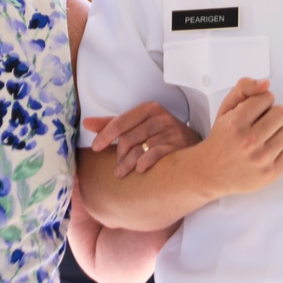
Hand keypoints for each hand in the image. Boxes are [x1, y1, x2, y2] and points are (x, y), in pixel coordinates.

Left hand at [84, 102, 198, 177]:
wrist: (196, 147)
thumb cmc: (162, 135)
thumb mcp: (139, 125)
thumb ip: (113, 124)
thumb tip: (86, 123)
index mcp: (149, 109)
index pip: (120, 122)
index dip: (105, 135)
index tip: (95, 148)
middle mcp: (161, 118)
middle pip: (128, 138)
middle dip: (118, 155)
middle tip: (116, 167)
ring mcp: (171, 132)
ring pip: (139, 150)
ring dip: (127, 164)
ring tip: (121, 173)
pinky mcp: (178, 147)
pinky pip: (155, 155)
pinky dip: (144, 163)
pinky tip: (139, 170)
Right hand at [197, 77, 282, 195]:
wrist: (211, 171)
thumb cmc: (221, 139)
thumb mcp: (226, 109)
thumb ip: (244, 89)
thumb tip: (266, 84)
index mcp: (236, 123)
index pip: (267, 97)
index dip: (262, 102)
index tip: (254, 110)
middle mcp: (249, 141)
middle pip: (282, 113)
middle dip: (273, 115)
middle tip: (262, 123)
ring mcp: (260, 159)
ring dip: (279, 131)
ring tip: (266, 136)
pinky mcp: (270, 174)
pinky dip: (280, 150)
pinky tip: (266, 151)